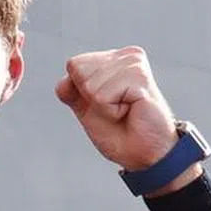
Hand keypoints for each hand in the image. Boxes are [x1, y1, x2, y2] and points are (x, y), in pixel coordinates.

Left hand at [56, 46, 199, 194]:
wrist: (145, 154)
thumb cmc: (119, 132)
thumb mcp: (86, 110)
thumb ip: (71, 91)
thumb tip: (65, 78)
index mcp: (113, 59)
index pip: (74, 64)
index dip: (80, 92)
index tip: (105, 104)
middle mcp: (126, 56)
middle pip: (78, 70)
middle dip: (90, 97)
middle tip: (115, 108)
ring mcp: (134, 64)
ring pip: (89, 84)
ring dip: (102, 107)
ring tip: (125, 110)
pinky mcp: (140, 78)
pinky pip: (102, 96)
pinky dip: (110, 111)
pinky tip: (130, 111)